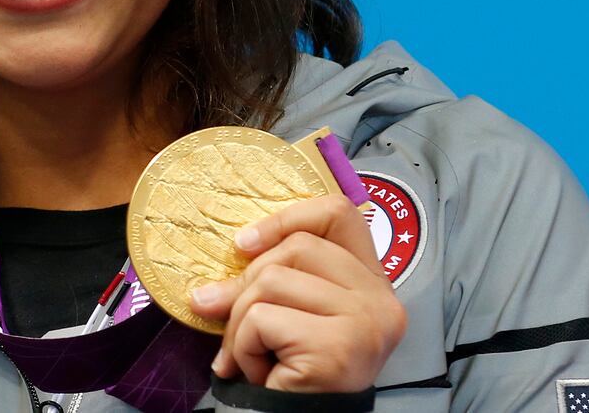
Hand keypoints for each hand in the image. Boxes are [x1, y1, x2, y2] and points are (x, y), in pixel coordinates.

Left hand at [186, 194, 405, 392]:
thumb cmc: (296, 374)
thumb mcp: (287, 314)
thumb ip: (268, 283)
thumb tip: (207, 291)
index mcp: (373, 282)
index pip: (338, 214)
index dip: (288, 217)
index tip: (245, 245)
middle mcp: (381, 298)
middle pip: (296, 247)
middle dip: (247, 286)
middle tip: (237, 329)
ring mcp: (364, 321)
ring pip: (271, 280)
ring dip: (241, 325)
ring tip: (254, 358)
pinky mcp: (338, 346)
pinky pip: (262, 319)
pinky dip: (245, 348)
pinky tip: (262, 373)